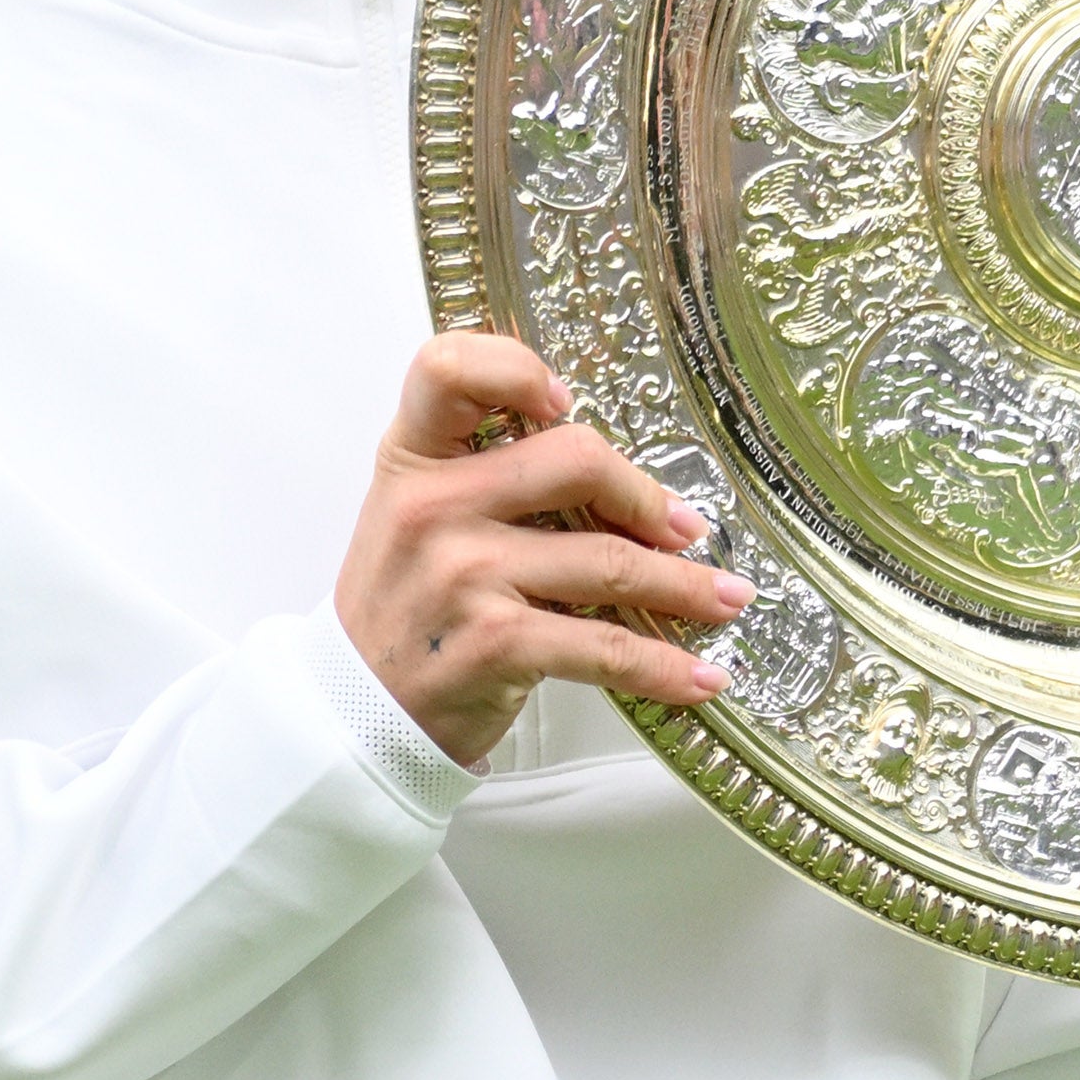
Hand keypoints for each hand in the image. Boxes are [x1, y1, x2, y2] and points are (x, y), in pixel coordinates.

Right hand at [337, 335, 740, 767]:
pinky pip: (607, 648)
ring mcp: (465, 573)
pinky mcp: (496, 643)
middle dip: (647, 496)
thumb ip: (485, 475)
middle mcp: (435, 506)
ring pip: (611, 561)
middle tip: (684, 527)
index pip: (448, 369)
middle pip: (574, 458)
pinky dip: (665, 667)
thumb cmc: (404, 606)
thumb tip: (615, 478)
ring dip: (685, 586)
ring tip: (724, 598)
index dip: (514, 368)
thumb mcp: (414, 516)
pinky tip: (700, 678)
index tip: (564, 399)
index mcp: (412, 459)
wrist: (355, 711)